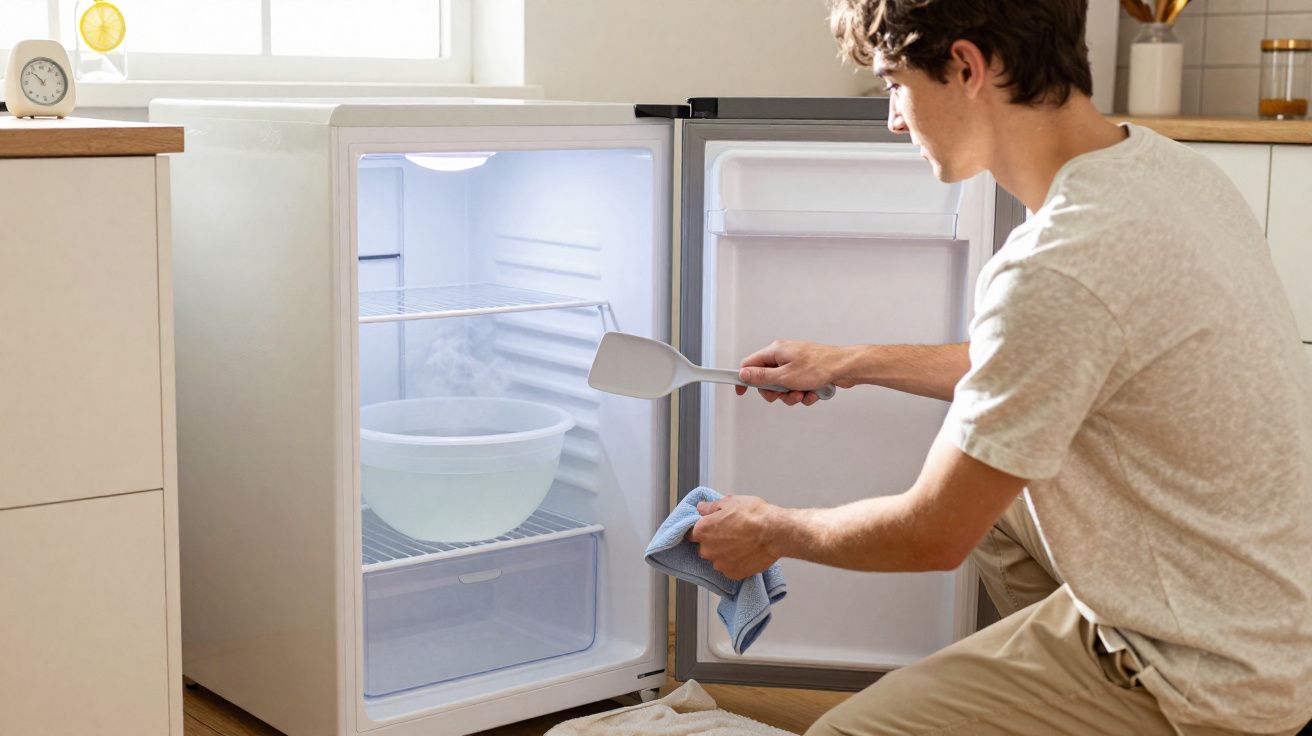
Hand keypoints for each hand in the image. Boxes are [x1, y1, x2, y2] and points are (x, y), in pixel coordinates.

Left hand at [688, 494, 780, 579]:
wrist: (775, 532)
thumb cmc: (754, 515)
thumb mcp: (730, 502)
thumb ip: (711, 507)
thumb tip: (701, 508)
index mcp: (702, 530)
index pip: (691, 533)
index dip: (702, 529)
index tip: (710, 527)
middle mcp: (707, 550)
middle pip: (705, 547)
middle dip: (714, 542)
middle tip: (731, 533)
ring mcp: (720, 564)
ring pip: (718, 559)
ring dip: (725, 553)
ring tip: (741, 544)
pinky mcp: (733, 574)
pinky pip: (730, 568)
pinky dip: (736, 563)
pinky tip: (746, 553)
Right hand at [736, 340, 850, 405]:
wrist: (845, 367)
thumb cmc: (819, 366)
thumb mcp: (784, 376)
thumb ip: (761, 377)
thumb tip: (743, 374)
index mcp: (775, 351)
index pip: (749, 364)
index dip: (744, 379)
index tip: (741, 391)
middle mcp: (784, 355)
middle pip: (767, 378)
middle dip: (775, 392)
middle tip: (782, 395)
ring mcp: (796, 363)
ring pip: (783, 386)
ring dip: (791, 395)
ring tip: (802, 394)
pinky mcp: (806, 371)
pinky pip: (797, 387)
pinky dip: (804, 393)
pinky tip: (813, 393)